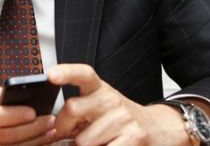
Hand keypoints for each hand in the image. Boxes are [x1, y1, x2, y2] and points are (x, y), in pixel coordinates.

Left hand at [48, 64, 187, 145]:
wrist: (157, 130)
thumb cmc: (121, 121)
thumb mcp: (100, 108)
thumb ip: (77, 114)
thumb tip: (52, 129)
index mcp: (100, 90)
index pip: (84, 74)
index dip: (67, 72)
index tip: (52, 75)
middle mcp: (111, 100)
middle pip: (72, 108)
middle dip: (62, 127)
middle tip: (68, 134)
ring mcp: (123, 119)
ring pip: (83, 140)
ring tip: (97, 142)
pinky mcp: (133, 138)